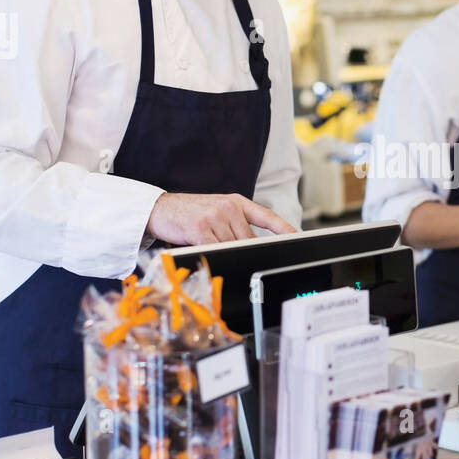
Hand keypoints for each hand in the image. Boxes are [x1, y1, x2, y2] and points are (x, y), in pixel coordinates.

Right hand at [146, 192, 295, 245]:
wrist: (160, 209)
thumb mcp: (216, 211)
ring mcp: (215, 217)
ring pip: (233, 246)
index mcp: (236, 201)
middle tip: (240, 256)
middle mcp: (228, 207)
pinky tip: (208, 254)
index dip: (284, 229)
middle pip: (249, 239)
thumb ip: (235, 225)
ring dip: (225, 253)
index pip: (267, 216)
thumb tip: (253, 246)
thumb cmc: (189, 213)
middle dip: (245, 251)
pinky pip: (216, 249)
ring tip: (210, 247)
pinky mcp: (201, 229)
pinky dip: (215, 256)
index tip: (298, 238)